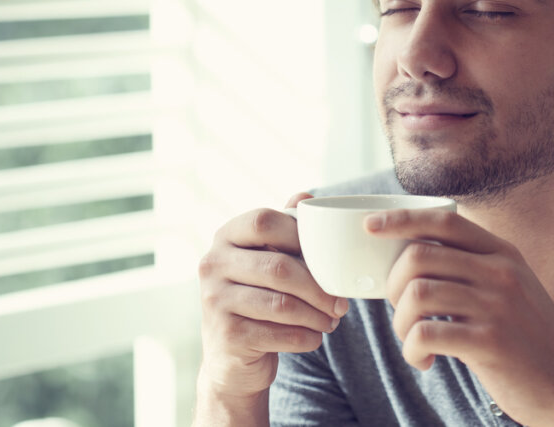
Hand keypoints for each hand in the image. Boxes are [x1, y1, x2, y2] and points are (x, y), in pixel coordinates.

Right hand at [196, 193, 348, 406]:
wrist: (231, 356)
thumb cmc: (259, 296)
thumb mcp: (267, 258)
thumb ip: (285, 227)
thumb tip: (306, 197)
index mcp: (226, 237)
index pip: (264, 221)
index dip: (301, 235)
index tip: (328, 258)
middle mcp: (212, 264)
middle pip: (279, 267)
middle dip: (319, 287)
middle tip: (341, 303)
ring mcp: (214, 300)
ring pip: (282, 304)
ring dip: (317, 315)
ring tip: (332, 320)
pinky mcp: (226, 335)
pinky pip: (279, 334)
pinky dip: (306, 337)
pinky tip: (315, 337)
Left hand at [367, 209, 553, 426]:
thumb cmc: (528, 338)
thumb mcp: (511, 288)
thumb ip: (474, 268)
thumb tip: (414, 255)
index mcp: (504, 253)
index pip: (444, 221)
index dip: (402, 219)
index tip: (370, 226)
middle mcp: (501, 272)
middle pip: (419, 256)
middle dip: (393, 284)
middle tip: (400, 311)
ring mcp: (498, 306)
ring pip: (416, 294)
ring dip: (400, 322)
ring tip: (412, 340)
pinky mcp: (491, 342)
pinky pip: (425, 334)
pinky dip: (412, 351)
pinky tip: (425, 361)